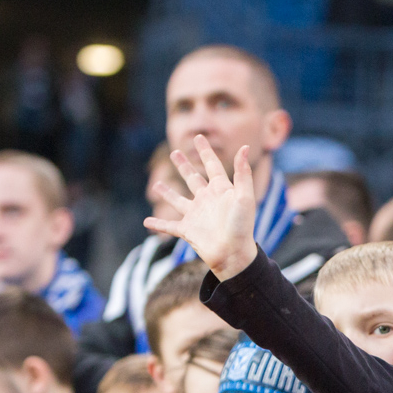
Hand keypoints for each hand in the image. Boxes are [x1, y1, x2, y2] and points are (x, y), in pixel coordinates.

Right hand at [143, 135, 260, 280]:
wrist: (234, 254)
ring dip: (167, 193)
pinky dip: (157, 224)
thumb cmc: (242, 226)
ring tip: (157, 184)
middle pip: (193, 178)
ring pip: (178, 200)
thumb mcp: (244, 197)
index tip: (199, 138)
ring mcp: (196, 215)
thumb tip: (246, 148)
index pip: (212, 165)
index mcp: (221, 190)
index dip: (205, 152)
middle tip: (174, 153)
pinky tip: (146, 222)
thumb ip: (243, 173)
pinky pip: (169, 226)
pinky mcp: (188, 230)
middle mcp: (207, 200)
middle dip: (184, 166)